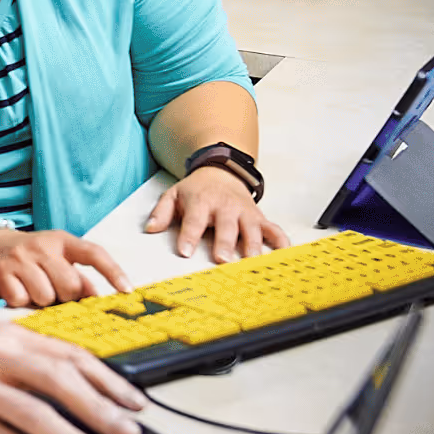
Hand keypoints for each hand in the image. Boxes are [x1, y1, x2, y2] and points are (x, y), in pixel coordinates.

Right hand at [0, 229, 131, 306]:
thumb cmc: (29, 257)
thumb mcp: (55, 257)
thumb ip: (76, 274)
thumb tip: (96, 298)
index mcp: (62, 240)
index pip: (94, 254)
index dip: (113, 272)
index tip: (127, 291)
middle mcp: (42, 246)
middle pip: (71, 285)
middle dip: (66, 297)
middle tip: (54, 292)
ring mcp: (21, 258)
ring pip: (46, 296)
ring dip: (42, 301)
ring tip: (33, 291)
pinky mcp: (2, 272)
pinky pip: (21, 300)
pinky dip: (21, 303)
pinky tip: (17, 292)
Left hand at [145, 166, 290, 262]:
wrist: (221, 172)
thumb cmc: (196, 191)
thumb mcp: (173, 195)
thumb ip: (161, 212)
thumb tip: (149, 229)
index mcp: (202, 202)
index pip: (194, 220)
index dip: (189, 235)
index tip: (185, 252)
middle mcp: (226, 207)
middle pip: (226, 226)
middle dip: (224, 243)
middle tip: (222, 259)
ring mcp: (245, 212)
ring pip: (252, 230)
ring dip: (253, 246)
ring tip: (252, 262)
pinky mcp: (259, 218)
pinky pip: (273, 229)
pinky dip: (280, 240)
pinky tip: (284, 252)